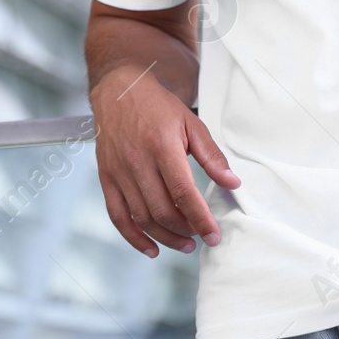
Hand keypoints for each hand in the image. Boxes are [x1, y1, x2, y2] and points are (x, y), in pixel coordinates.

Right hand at [90, 65, 240, 257]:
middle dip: (186, 230)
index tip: (214, 236)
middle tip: (201, 236)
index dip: (201, 219)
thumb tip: (232, 183)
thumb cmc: (157, 107)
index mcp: (162, 146)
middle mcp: (137, 161)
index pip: (183, 193)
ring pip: (142, 218)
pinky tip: (151, 248)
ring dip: (165, 238)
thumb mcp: (191, 123)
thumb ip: (212, 156)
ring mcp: (119, 171)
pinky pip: (117, 216)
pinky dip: (133, 238)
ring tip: (184, 243)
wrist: (119, 90)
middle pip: (162, 210)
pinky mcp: (106, 178)